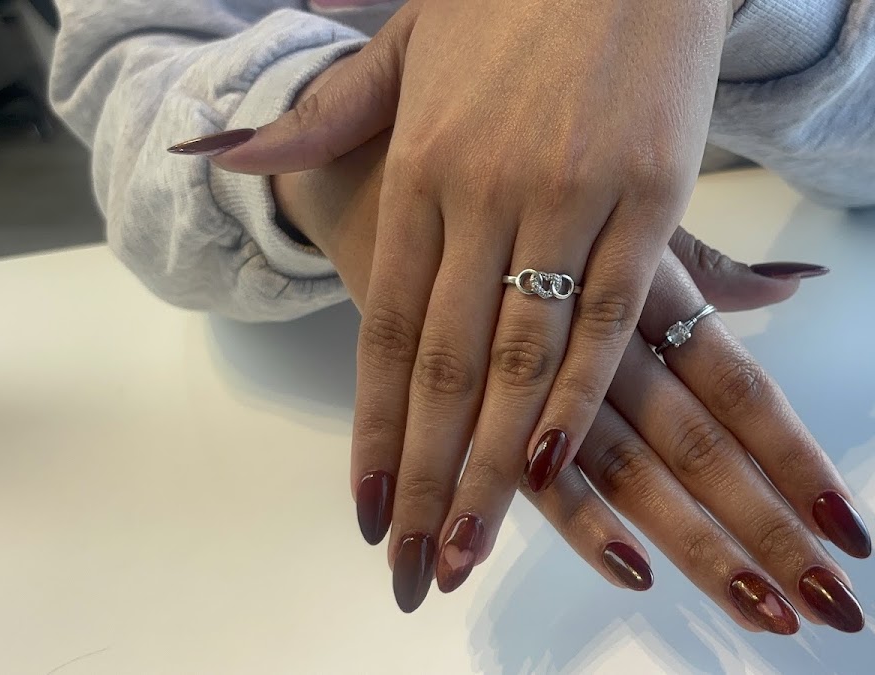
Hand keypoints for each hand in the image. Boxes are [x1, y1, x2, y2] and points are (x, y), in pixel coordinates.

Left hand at [206, 0, 737, 611]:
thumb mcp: (405, 45)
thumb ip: (324, 113)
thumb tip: (224, 153)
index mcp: (420, 162)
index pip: (389, 322)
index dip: (374, 423)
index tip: (365, 504)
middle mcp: (484, 189)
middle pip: (447, 359)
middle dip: (428, 468)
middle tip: (414, 557)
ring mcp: (568, 194)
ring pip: (524, 350)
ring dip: (493, 457)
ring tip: (471, 539)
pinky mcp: (650, 195)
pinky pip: (614, 313)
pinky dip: (581, 392)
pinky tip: (554, 460)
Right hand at [277, 133, 870, 632]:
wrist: (391, 165)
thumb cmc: (526, 199)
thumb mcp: (625, 218)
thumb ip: (713, 269)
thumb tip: (804, 283)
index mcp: (655, 291)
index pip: (744, 390)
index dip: (799, 461)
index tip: (853, 534)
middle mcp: (612, 334)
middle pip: (704, 447)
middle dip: (767, 529)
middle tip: (832, 607)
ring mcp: (545, 366)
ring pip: (632, 469)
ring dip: (695, 547)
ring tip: (759, 613)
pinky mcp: (477, 391)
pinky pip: (530, 462)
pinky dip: (581, 523)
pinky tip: (631, 572)